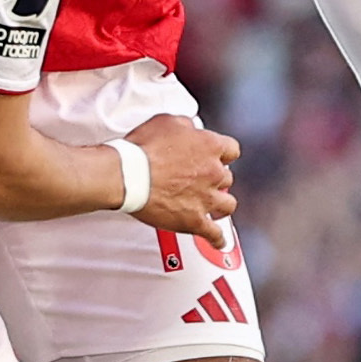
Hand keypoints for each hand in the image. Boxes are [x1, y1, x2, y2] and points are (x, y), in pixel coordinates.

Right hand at [124, 114, 239, 249]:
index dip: (223, 154)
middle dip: (216, 179)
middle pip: (227, 177)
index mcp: (210, 146)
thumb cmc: (144, 148)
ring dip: (221, 205)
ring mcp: (206, 198)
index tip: (218, 157)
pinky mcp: (195, 220)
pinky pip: (214, 234)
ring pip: (228, 205)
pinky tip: (217, 240)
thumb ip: (186, 125)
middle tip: (203, 180)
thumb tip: (191, 128)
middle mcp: (214, 172)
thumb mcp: (167, 121)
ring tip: (213, 206)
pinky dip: (217, 238)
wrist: (129, 175)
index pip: (232, 150)